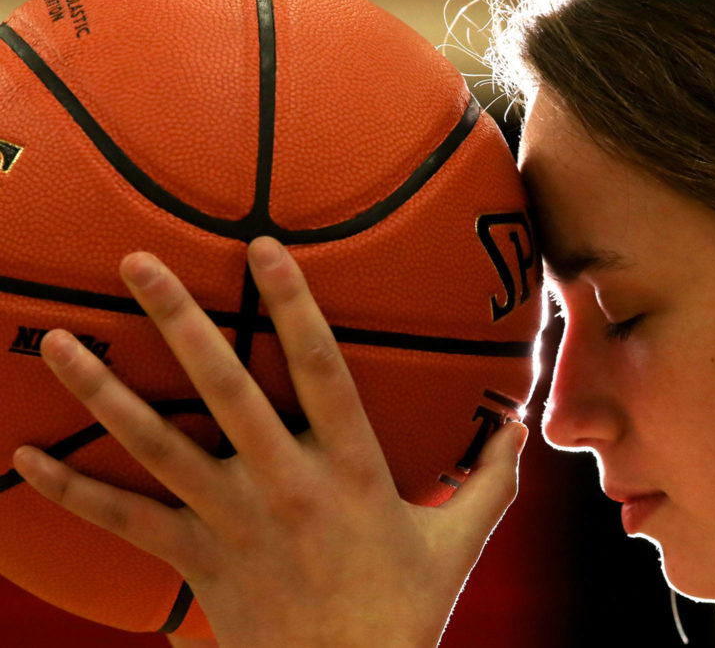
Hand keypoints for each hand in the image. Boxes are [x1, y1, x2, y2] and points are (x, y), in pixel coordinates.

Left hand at [11, 236, 528, 647]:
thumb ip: (491, 477)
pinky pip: (123, 520)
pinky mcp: (195, 558)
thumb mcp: (461, 540)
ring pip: (156, 446)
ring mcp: (231, 521)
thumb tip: (522, 425)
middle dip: (179, 321)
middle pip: (223, 390)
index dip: (292, 304)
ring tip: (56, 342)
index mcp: (350, 469)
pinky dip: (72, 488)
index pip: (320, 369)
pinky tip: (21, 456)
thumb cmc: (405, 609)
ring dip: (102, 392)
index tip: (261, 247)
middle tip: (138, 263)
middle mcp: (283, 483)